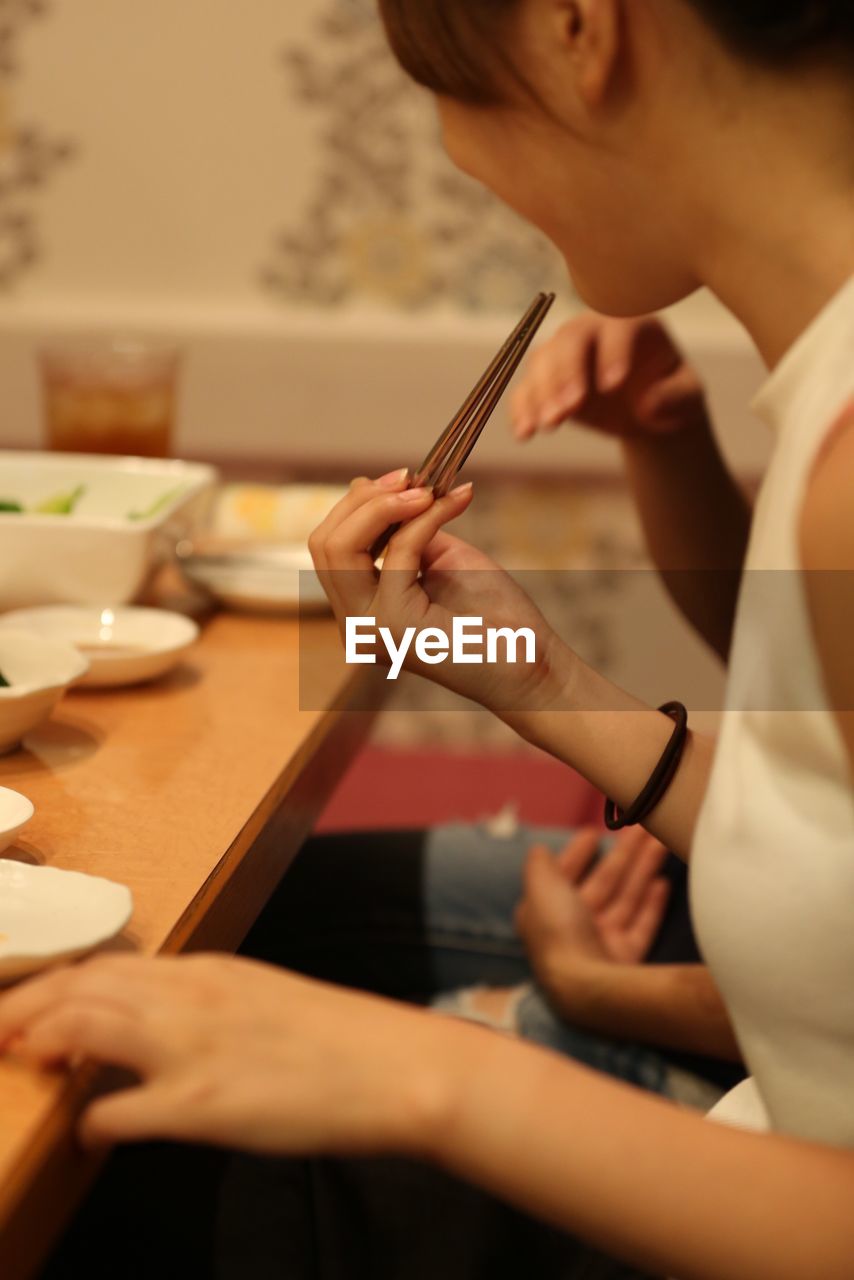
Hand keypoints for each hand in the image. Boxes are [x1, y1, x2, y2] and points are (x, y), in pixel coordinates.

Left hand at [0, 953, 471, 1155]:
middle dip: (24, 1006)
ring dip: (40, 1041)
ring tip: (16, 1063)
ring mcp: (194, 1048)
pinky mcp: (204, 1104)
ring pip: (86, 1025)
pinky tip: (85, 1134)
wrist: (392, 1065)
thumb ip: (203, 1004)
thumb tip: (152, 1025)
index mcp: (208, 971)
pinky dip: (89, 1120)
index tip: (21, 1007)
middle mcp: (192, 997)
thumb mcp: (259, 999)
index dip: (51, 986)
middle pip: (81, 987)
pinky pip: (120, 1109)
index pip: (105, 966)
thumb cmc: (334, 1037)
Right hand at [309, 471, 571, 713]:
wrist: (530, 664)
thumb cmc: (493, 618)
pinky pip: (398, 552)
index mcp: (361, 610)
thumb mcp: (438, 559)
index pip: (328, 546)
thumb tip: (372, 488)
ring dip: (384, 504)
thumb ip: (404, 532)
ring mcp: (369, 628)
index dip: (358, 504)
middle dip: (365, 499)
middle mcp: (354, 623)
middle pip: (323, 543)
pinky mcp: (396, 625)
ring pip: (338, 548)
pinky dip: (429, 517)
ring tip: (429, 490)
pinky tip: (458, 501)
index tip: (404, 479)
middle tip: (413, 478)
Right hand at [510, 314, 706, 441]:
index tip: (613, 387)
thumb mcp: (687, 398)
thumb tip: (649, 403)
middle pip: (570, 341)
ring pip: (542, 362)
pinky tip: (525, 433)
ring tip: (549, 425)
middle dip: (566, 375)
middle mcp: (591, 331)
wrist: (646, 411)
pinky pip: (526, 389)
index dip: (612, 353)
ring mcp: (564, 354)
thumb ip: (676, 397)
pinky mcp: (547, 381)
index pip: (616, 329)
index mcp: (630, 324)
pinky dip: (521, 409)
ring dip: (541, 393)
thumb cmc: (671, 395)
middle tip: (569, 410)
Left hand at [515, 829, 670, 996]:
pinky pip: (642, 925)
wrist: (586, 986)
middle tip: (640, 825)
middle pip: (603, 882)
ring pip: (626, 898)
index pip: (564, 876)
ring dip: (642, 869)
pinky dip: (652, 905)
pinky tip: (663, 882)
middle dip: (622, 853)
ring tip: (660, 841)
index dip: (576, 854)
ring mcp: (602, 944)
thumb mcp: (540, 889)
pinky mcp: (627, 958)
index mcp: (548, 912)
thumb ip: (539, 867)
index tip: (592, 832)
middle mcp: (574, 928)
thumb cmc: (559, 932)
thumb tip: (539, 849)